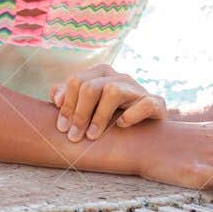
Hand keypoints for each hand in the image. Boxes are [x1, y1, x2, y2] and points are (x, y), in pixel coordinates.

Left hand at [49, 64, 167, 141]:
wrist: (147, 127)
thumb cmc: (112, 115)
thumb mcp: (88, 106)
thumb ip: (69, 99)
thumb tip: (56, 98)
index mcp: (99, 74)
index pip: (76, 82)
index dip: (66, 105)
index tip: (62, 128)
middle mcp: (118, 77)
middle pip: (90, 87)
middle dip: (79, 114)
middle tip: (74, 136)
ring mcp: (137, 88)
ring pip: (112, 91)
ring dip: (99, 116)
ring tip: (92, 136)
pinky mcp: (156, 102)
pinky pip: (145, 104)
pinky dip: (132, 114)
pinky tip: (122, 125)